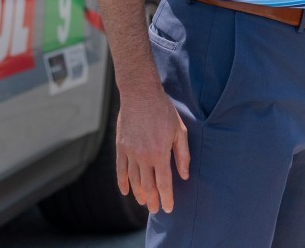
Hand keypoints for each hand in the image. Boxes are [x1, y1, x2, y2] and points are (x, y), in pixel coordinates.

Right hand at [114, 85, 189, 212]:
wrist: (140, 95)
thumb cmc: (163, 111)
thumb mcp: (179, 130)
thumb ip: (182, 154)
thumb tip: (184, 175)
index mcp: (160, 153)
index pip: (164, 183)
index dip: (166, 198)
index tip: (168, 209)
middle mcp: (143, 157)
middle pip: (148, 186)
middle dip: (153, 200)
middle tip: (156, 210)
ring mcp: (130, 153)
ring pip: (134, 181)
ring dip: (139, 194)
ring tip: (144, 203)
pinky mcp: (120, 148)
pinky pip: (120, 170)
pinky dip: (122, 183)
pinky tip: (126, 192)